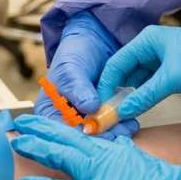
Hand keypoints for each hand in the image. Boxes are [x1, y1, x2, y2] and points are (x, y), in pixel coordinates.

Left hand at [13, 114, 180, 179]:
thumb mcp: (154, 168)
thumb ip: (135, 156)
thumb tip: (125, 146)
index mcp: (122, 152)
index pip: (87, 137)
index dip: (66, 130)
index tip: (52, 125)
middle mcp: (108, 158)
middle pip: (69, 138)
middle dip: (44, 128)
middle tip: (25, 121)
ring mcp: (99, 176)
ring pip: (60, 155)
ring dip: (37, 147)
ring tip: (17, 141)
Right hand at [37, 11, 136, 140]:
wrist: (94, 42)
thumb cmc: (74, 53)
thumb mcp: (71, 68)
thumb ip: (77, 87)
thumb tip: (89, 108)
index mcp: (49, 111)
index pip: (61, 131)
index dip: (80, 135)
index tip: (98, 132)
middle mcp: (65, 120)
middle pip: (82, 137)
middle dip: (102, 136)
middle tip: (119, 132)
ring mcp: (85, 119)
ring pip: (99, 134)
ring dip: (115, 132)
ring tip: (129, 126)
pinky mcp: (102, 115)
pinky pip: (111, 125)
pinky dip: (121, 125)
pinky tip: (131, 122)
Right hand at [96, 27, 180, 119]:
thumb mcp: (174, 78)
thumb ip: (146, 94)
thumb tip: (124, 110)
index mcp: (147, 40)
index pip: (117, 63)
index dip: (106, 85)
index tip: (100, 105)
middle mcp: (151, 48)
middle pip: (124, 71)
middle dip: (116, 92)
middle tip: (108, 114)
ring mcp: (162, 60)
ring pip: (137, 80)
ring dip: (129, 96)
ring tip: (121, 115)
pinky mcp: (172, 71)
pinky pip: (150, 85)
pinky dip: (143, 96)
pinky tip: (138, 109)